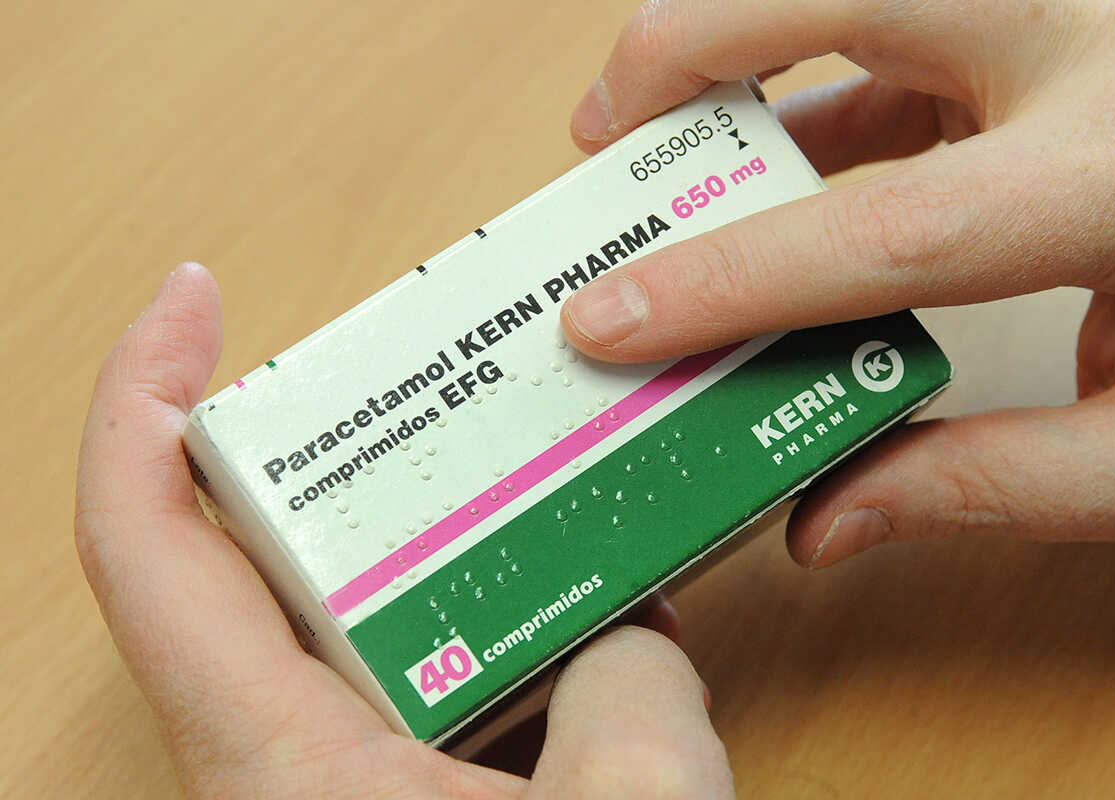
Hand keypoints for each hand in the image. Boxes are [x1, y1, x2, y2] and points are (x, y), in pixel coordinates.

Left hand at [75, 264, 733, 798]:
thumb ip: (635, 685)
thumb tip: (633, 617)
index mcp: (278, 761)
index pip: (145, 540)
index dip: (145, 393)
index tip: (195, 293)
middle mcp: (284, 763)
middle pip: (266, 549)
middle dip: (342, 443)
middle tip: (429, 367)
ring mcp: (346, 781)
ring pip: (363, 611)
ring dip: (438, 533)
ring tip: (523, 456)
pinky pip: (434, 673)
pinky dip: (496, 613)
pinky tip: (583, 582)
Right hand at [561, 0, 1114, 561]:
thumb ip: (991, 482)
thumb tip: (824, 520)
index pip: (879, 228)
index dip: (723, 278)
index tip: (608, 316)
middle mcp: (1112, 41)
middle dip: (694, 41)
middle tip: (603, 129)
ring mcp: (1103, 1)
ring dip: (750, 36)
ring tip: (661, 123)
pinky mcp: (1094, 6)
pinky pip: (924, 17)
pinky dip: (836, 76)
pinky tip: (796, 147)